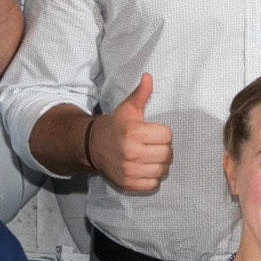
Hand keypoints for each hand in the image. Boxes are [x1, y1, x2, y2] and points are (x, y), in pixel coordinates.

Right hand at [88, 72, 172, 193]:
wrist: (93, 145)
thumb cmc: (116, 125)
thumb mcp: (128, 108)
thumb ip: (141, 94)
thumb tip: (148, 76)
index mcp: (134, 132)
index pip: (167, 136)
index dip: (162, 133)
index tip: (153, 132)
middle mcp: (132, 153)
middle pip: (167, 154)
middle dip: (163, 149)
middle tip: (153, 145)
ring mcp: (129, 170)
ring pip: (163, 170)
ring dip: (160, 164)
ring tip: (151, 157)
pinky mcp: (128, 183)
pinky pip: (153, 184)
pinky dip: (153, 178)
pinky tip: (146, 168)